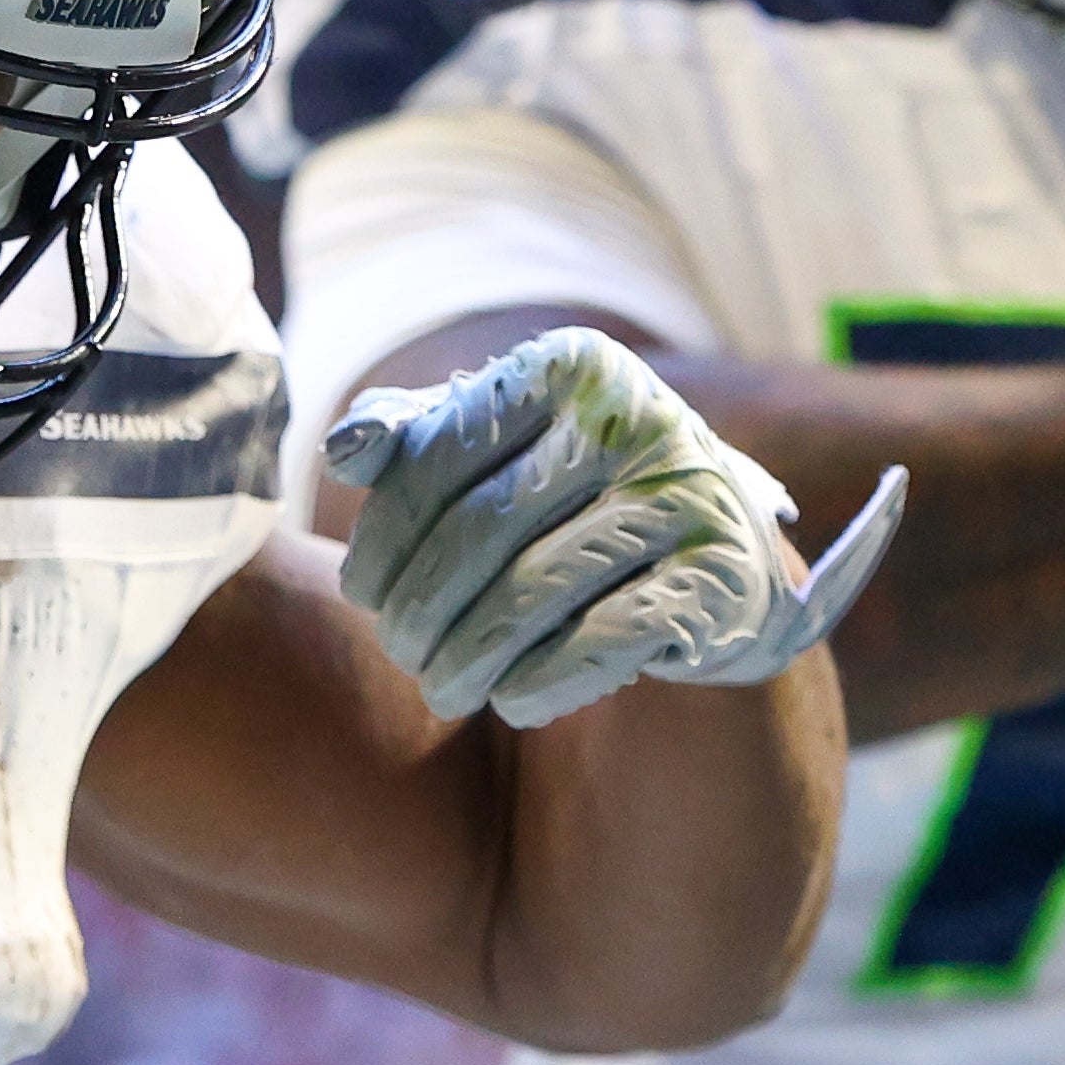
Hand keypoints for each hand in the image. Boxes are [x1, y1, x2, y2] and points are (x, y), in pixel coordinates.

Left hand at [323, 329, 901, 725]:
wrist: (722, 554)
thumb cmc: (577, 496)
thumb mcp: (498, 446)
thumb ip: (412, 436)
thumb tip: (343, 452)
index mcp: (571, 364)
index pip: (439, 453)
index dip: (382, 537)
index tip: (362, 595)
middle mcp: (639, 415)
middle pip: (480, 529)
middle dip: (420, 609)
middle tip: (401, 654)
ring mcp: (688, 496)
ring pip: (531, 595)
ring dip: (468, 660)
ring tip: (444, 687)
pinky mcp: (717, 578)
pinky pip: (597, 643)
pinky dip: (538, 683)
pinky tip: (513, 699)